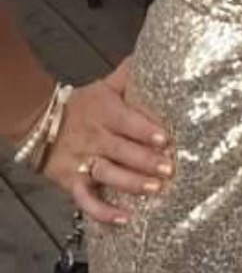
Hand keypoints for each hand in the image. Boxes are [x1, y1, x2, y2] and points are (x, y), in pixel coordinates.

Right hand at [42, 62, 172, 224]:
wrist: (40, 123)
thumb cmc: (83, 105)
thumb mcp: (104, 86)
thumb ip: (129, 75)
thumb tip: (156, 54)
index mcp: (104, 113)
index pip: (126, 121)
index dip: (145, 130)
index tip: (166, 138)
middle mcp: (93, 138)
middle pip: (120, 150)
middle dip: (145, 159)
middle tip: (169, 167)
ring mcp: (82, 161)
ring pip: (107, 174)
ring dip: (131, 183)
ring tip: (155, 188)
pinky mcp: (72, 182)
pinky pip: (86, 200)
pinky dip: (102, 212)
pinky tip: (123, 218)